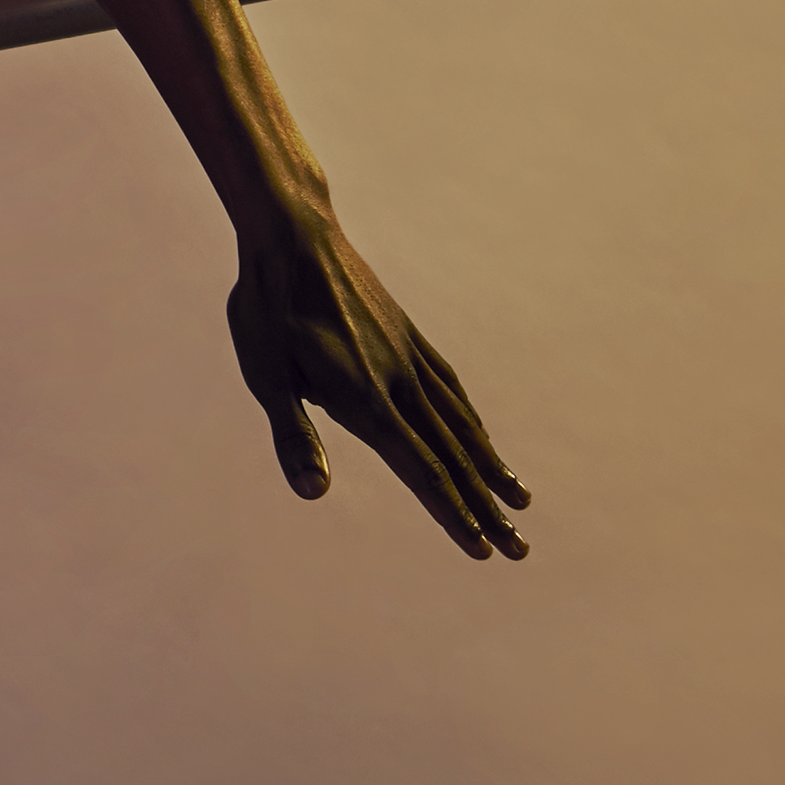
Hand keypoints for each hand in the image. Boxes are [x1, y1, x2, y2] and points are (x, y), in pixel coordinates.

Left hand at [226, 216, 529, 561]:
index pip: (421, 471)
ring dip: (490, 466)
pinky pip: (451, 387)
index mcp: (367, 401)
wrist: (293, 234)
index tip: (483, 549)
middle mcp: (399, 383)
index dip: (452, 514)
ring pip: (461, 423)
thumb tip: (313, 493)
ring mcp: (409, 357)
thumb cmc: (268, 308)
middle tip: (519, 550)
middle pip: (453, 457)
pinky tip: (480, 432)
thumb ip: (293, 435)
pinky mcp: (407, 334)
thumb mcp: (265, 375)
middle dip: (486, 507)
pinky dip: (472, 419)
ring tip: (519, 498)